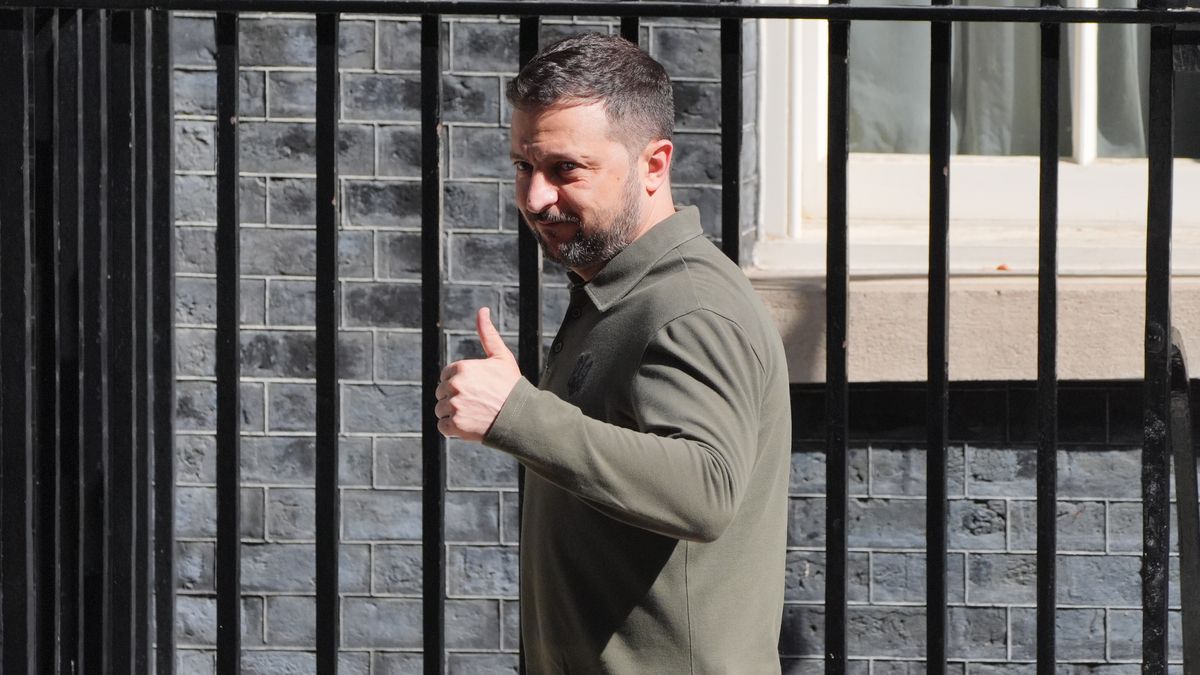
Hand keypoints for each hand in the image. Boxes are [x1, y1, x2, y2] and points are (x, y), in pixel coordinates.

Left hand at [434, 307, 522, 441]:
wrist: (522, 417)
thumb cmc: (511, 386)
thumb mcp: (500, 356)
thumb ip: (487, 333)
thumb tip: (482, 309)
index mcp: (461, 368)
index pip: (446, 377)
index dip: (460, 384)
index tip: (476, 390)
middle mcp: (455, 386)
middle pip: (441, 394)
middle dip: (455, 399)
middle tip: (477, 403)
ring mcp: (454, 406)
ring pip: (440, 411)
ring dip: (453, 414)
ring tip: (475, 414)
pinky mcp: (454, 426)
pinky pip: (443, 428)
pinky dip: (453, 430)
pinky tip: (470, 425)